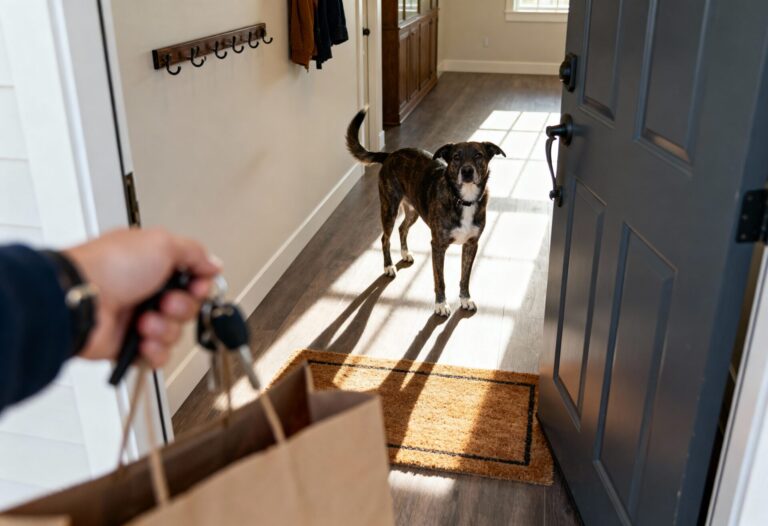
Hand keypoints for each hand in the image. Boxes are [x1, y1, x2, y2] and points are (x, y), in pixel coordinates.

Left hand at [64, 228, 220, 367]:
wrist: (79, 301)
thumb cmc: (109, 267)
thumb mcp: (162, 243)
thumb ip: (195, 252)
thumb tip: (213, 263)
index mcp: (153, 264)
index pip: (192, 279)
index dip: (200, 285)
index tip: (196, 285)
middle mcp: (146, 291)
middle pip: (187, 307)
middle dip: (180, 307)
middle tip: (164, 301)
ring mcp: (137, 318)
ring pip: (175, 332)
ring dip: (164, 328)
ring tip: (144, 321)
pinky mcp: (129, 345)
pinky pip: (159, 355)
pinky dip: (154, 350)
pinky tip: (142, 339)